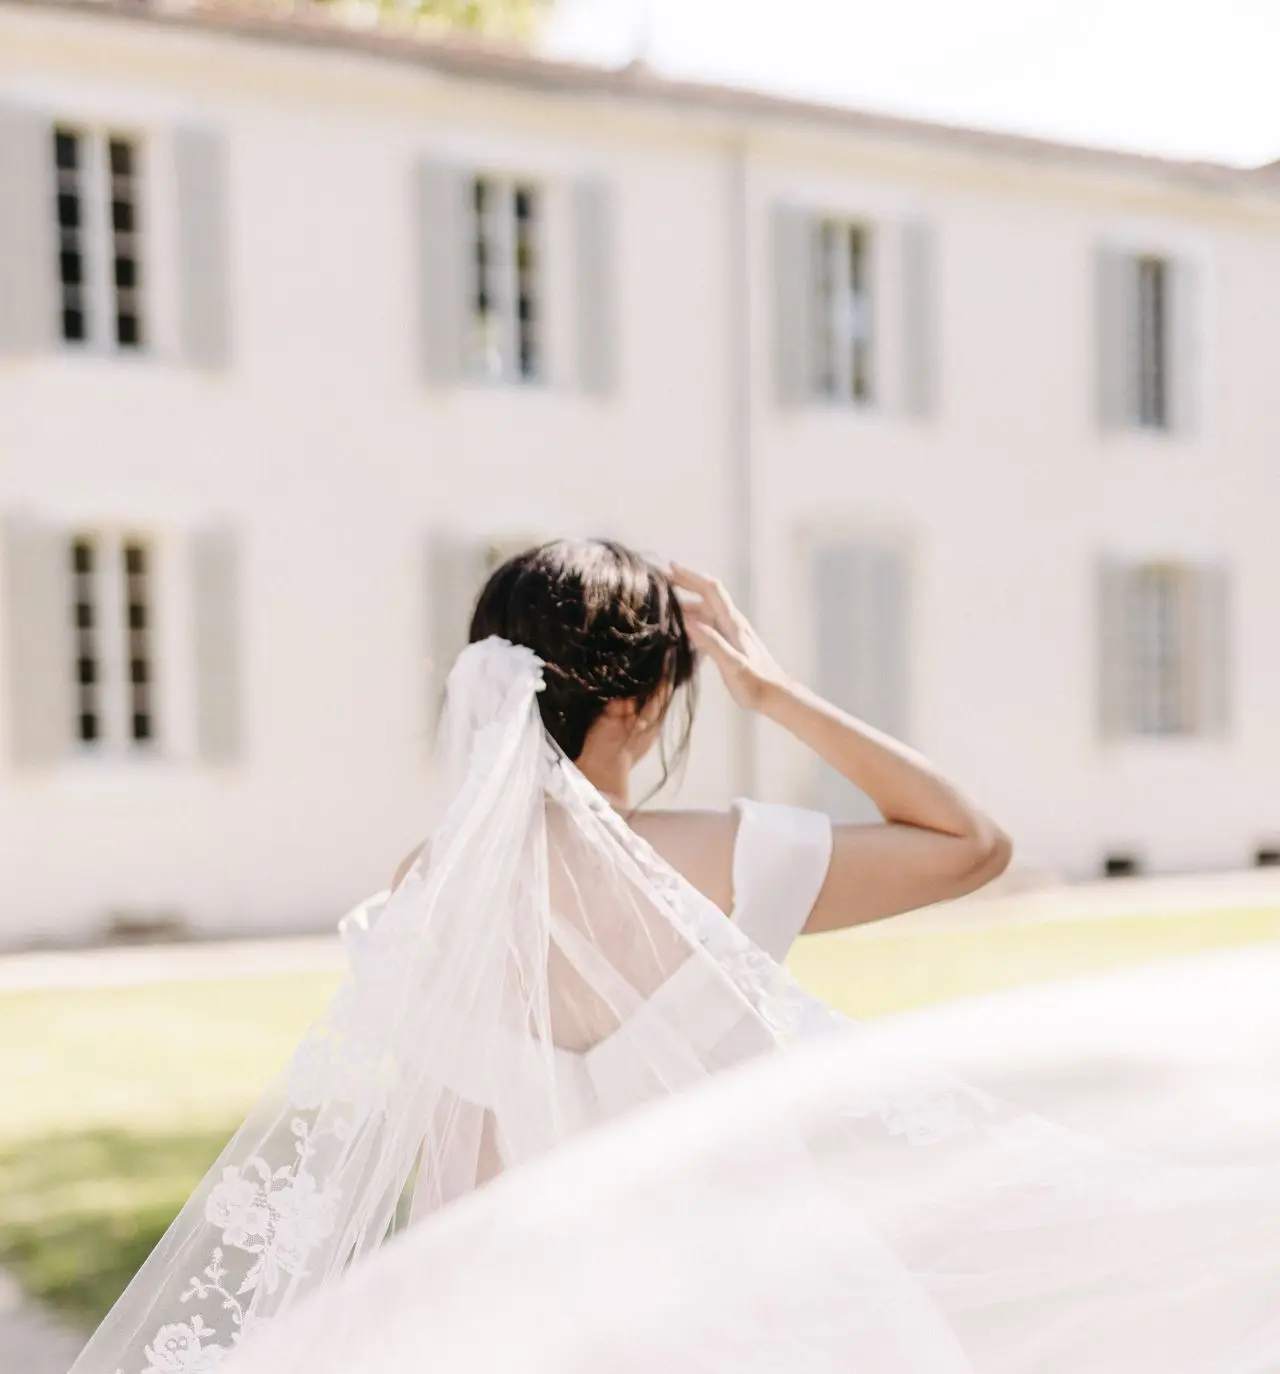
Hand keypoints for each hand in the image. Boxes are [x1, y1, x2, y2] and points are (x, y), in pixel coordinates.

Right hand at [669, 563, 790, 711]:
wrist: (776, 696)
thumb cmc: (756, 684)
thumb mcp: (733, 666)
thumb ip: (713, 643)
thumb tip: (689, 621)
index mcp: (733, 623)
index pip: (711, 589)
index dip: (691, 576)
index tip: (670, 567)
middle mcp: (733, 623)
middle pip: (707, 595)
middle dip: (685, 584)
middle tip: (660, 581)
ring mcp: (732, 632)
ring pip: (706, 610)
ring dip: (686, 604)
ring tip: (664, 606)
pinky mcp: (731, 643)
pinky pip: (708, 625)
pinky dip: (692, 621)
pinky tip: (681, 630)